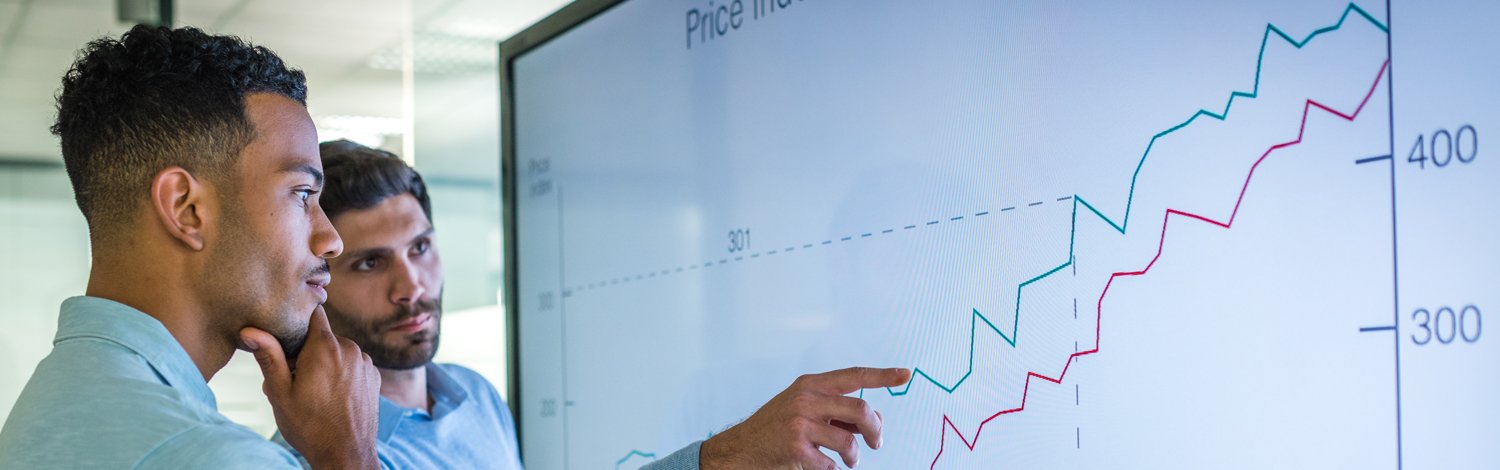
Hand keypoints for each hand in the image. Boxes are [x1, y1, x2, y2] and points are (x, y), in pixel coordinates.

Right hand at [240, 306, 379, 469]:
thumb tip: (251, 330)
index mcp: (325, 347)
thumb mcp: (280, 392)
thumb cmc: (309, 426)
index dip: (299, 321)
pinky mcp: (374, 376)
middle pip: (323, 337)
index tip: (288, 337)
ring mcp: (365, 362)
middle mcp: (350, 348)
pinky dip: (341, 374)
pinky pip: (353, 365)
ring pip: (339, 351)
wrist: (346, 454)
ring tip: (311, 392)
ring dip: (325, 364)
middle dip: (306, 352)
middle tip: (292, 380)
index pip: (314, 313)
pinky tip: (331, 396)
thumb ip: (269, 356)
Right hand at [700, 367, 912, 469]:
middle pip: (860, 410)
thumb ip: (836, 409)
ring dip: (854, 456)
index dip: (882, 375)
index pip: (854, 375)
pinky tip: (822, 465)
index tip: (905, 374)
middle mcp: (806, 399)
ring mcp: (800, 423)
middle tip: (876, 443)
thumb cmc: (775, 427)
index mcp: (810, 384)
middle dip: (876, 431)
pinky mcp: (797, 448)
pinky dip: (832, 468)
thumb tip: (874, 420)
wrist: (740, 448)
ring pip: (850, 442)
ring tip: (849, 460)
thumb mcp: (803, 407)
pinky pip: (831, 464)